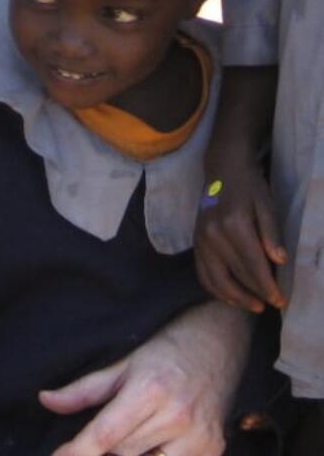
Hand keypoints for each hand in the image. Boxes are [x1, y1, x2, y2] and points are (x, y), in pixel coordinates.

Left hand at [42, 303, 248, 455]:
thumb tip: (46, 400)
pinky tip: (149, 445)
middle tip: (95, 439)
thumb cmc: (164, 352)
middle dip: (104, 449)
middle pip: (123, 453)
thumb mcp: (122, 364)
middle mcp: (177, 418)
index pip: (106, 433)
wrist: (217, 346)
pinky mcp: (214, 452)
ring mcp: (200, 440)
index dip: (78, 450)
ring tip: (127, 436)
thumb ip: (84, 389)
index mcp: (149, 390)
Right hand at [194, 162, 287, 311]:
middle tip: (273, 304)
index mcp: (233, 224)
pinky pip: (202, 272)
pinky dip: (215, 289)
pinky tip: (230, 297)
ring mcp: (201, 239)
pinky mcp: (195, 242)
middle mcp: (213, 234)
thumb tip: (280, 261)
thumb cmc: (250, 188)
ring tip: (254, 306)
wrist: (223, 170)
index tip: (281, 301)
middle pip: (236, 274)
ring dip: (236, 297)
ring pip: (216, 279)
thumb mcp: (267, 206)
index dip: (268, 286)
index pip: (253, 265)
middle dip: (256, 294)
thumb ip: (272, 234)